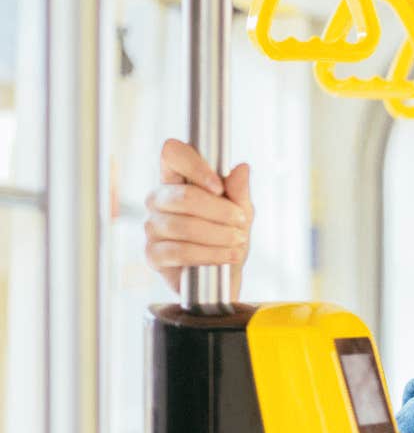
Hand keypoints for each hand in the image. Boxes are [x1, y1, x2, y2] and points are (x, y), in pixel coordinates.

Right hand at [144, 139, 252, 294]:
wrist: (225, 278)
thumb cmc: (229, 238)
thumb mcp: (242, 213)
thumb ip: (239, 192)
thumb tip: (241, 168)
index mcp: (177, 181)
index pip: (172, 154)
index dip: (194, 164)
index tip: (219, 187)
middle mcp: (158, 200)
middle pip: (182, 196)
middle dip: (220, 211)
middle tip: (241, 223)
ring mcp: (152, 227)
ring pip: (182, 225)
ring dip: (219, 235)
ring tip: (238, 241)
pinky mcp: (152, 255)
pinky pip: (179, 251)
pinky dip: (209, 254)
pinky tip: (228, 256)